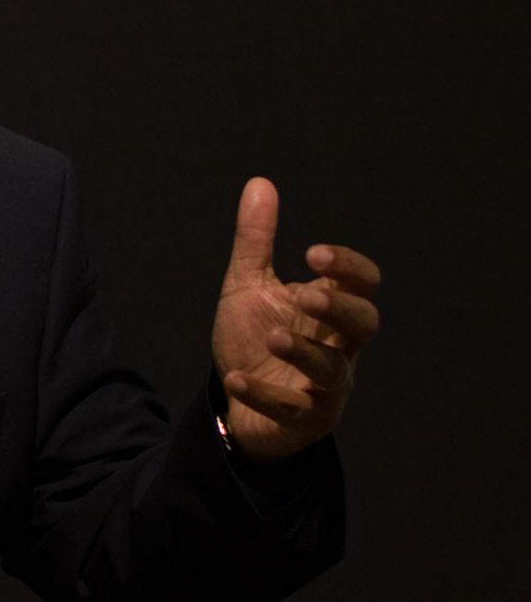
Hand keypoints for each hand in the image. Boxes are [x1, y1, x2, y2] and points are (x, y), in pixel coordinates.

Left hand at [212, 177, 381, 463]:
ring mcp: (324, 385)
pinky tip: (235, 379)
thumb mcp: (248, 286)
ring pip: (335, 370)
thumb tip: (260, 183)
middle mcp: (338, 346)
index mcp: (330, 308)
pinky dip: (264, 394)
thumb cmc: (254, 337)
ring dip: (306, 353)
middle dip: (340, 309)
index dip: (348, 268)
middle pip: (366, 325)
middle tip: (306, 295)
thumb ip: (257, 241)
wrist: (236, 402)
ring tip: (274, 337)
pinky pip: (293, 410)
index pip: (363, 284)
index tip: (313, 253)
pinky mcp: (302, 418)